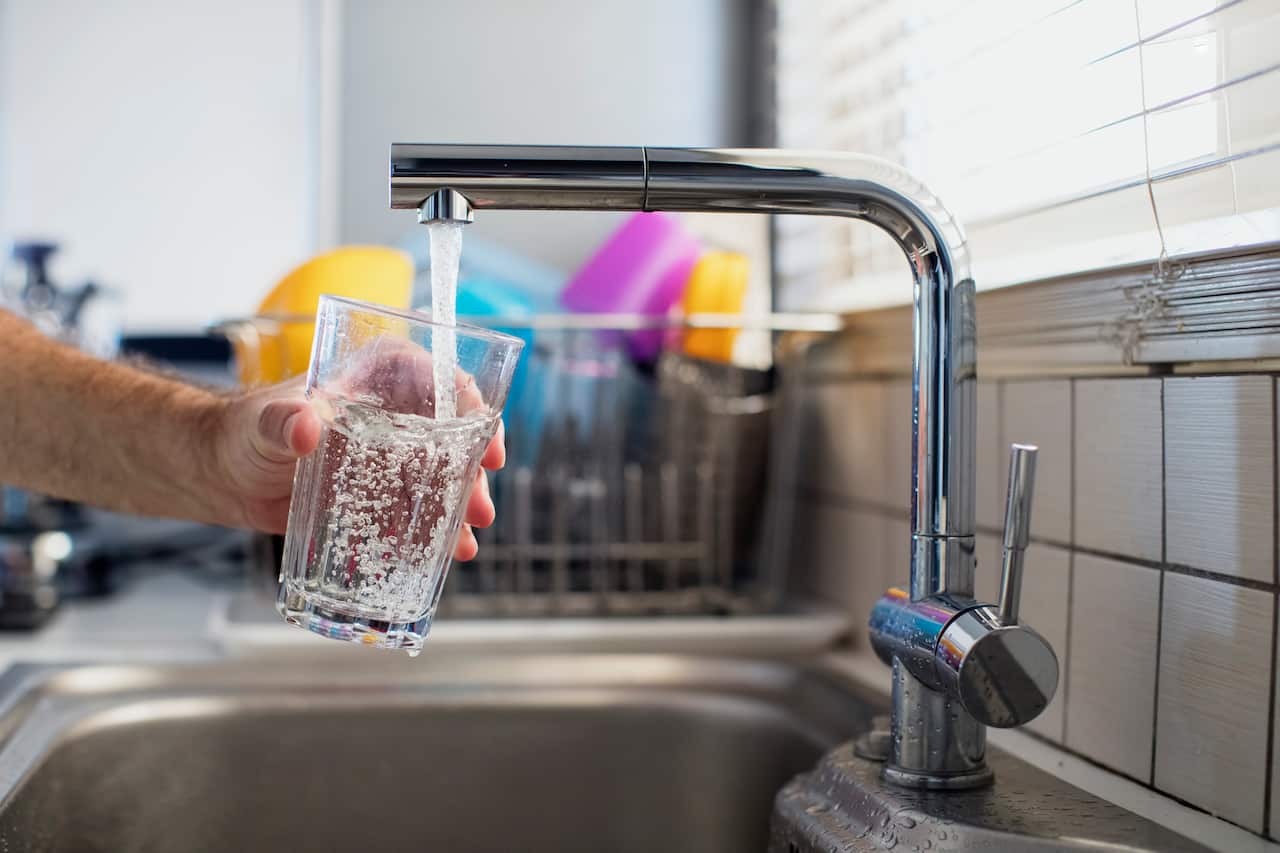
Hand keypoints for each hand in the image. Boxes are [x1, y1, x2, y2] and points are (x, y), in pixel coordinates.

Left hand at [209, 377, 504, 559]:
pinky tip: (441, 554)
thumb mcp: (262, 423)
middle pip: (454, 436)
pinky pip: (417, 509)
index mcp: (379, 375)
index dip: (474, 413)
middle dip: (473, 477)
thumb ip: (282, 421)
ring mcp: (392, 454)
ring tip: (463, 545)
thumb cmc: (241, 431)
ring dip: (459, 510)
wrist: (224, 475)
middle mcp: (396, 411)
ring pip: (442, 477)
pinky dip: (432, 532)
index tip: (487, 448)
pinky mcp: (381, 492)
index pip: (443, 381)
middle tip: (480, 512)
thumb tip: (305, 425)